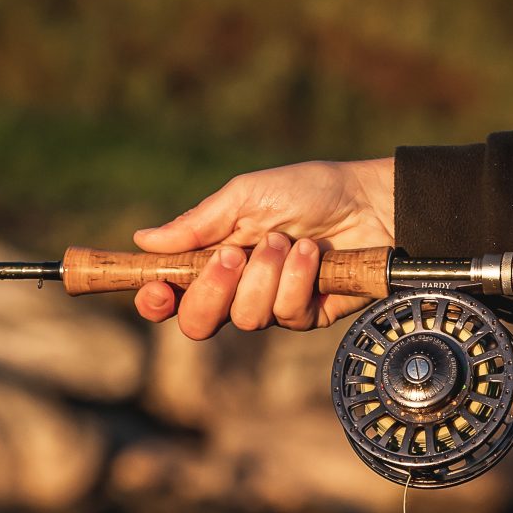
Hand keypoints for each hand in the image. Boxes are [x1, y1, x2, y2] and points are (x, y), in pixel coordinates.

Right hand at [132, 157, 396, 338]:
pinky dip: (298, 279)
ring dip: (265, 274)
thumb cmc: (306, 191)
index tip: (157, 289)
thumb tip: (144, 239)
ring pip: (246, 318)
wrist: (368, 200)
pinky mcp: (308, 314)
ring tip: (284, 240)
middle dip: (211, 291)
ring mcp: (273, 304)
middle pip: (200, 322)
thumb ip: (198, 223)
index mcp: (215, 259)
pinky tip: (311, 253)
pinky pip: (288, 314)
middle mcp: (239, 288)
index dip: (156, 301)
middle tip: (232, 256)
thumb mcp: (246, 196)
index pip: (174, 295)